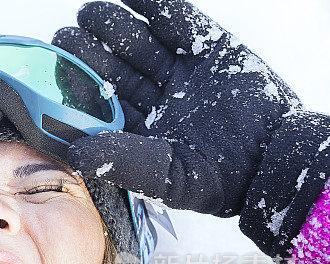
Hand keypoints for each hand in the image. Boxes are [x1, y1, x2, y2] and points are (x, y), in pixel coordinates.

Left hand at [53, 0, 329, 260]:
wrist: (273, 160)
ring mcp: (184, 73)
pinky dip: (157, 7)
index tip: (55, 69)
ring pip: (142, 44)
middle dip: (92, 52)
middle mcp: (159, 100)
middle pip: (117, 68)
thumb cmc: (215, 180)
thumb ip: (118, 160)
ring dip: (115, 28)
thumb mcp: (162, 175)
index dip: (79, 85)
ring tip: (88, 14)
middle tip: (65, 35)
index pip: (103, 102)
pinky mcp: (212, 50)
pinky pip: (180, 23)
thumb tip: (73, 152)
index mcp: (141, 130)